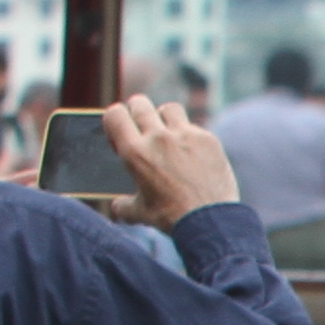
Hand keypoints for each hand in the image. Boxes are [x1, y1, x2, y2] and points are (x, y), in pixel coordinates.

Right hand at [97, 95, 237, 227]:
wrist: (210, 221)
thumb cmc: (171, 217)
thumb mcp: (138, 213)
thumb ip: (122, 204)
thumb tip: (117, 205)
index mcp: (134, 151)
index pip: (114, 114)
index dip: (115, 120)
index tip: (122, 133)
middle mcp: (158, 137)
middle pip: (140, 103)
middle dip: (137, 112)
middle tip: (143, 128)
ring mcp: (185, 135)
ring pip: (169, 108)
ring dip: (165, 117)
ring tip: (168, 135)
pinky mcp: (207, 140)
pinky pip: (193, 126)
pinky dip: (189, 135)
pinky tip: (192, 152)